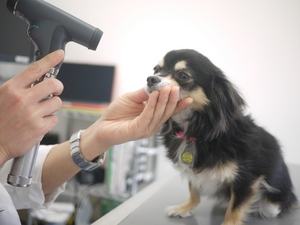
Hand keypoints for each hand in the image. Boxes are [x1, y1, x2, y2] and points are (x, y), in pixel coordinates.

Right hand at [0, 50, 63, 164]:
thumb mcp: (3, 97)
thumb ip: (21, 88)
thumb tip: (40, 80)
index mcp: (12, 88)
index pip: (35, 69)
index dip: (50, 60)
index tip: (59, 54)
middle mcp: (22, 99)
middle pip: (53, 84)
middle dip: (58, 86)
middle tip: (56, 90)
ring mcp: (32, 114)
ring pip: (56, 102)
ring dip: (52, 106)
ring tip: (40, 112)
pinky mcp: (39, 127)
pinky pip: (55, 119)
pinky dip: (49, 121)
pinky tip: (38, 123)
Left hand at [81, 86, 192, 159]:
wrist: (102, 126)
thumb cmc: (116, 113)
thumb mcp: (132, 99)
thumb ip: (144, 94)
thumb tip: (156, 85)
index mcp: (152, 118)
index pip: (168, 112)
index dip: (178, 105)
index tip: (188, 97)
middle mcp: (152, 125)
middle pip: (166, 112)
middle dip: (172, 100)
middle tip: (176, 88)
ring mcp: (146, 129)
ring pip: (158, 114)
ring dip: (164, 101)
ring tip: (167, 89)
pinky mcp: (138, 130)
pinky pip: (147, 116)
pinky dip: (152, 105)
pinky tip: (155, 96)